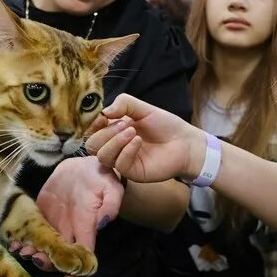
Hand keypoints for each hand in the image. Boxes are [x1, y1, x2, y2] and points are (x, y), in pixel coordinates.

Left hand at [24, 156, 123, 276]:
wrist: (84, 166)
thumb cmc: (101, 177)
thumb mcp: (112, 187)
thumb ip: (111, 205)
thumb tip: (103, 222)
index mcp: (86, 227)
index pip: (82, 255)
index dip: (75, 271)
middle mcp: (70, 230)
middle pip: (58, 256)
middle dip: (47, 263)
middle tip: (35, 258)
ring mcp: (54, 224)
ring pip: (43, 246)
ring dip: (32, 253)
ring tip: (22, 250)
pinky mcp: (42, 214)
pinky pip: (32, 231)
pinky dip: (23, 239)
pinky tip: (13, 242)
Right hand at [86, 94, 204, 183]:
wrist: (184, 141)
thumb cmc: (165, 125)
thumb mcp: (142, 108)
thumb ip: (123, 104)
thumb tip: (104, 111)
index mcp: (114, 131)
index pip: (92, 131)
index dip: (94, 124)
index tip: (106, 116)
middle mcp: (115, 147)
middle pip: (93, 145)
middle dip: (106, 132)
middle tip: (126, 124)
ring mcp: (123, 161)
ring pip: (102, 156)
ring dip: (115, 141)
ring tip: (133, 132)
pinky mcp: (133, 172)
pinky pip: (119, 164)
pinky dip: (126, 151)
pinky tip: (138, 142)